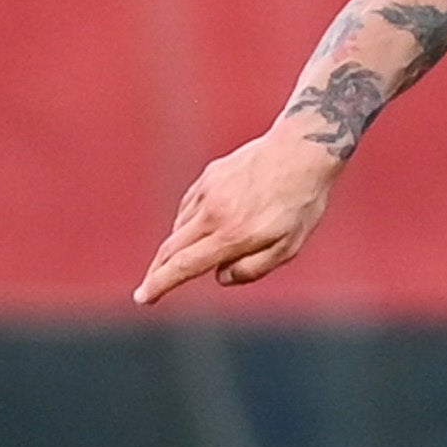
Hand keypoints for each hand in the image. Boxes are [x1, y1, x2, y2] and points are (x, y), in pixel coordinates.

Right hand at [134, 129, 339, 304]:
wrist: (303, 149)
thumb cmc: (302, 202)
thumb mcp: (289, 246)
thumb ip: (253, 268)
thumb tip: (220, 277)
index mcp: (233, 234)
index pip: (185, 265)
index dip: (160, 284)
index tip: (144, 298)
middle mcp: (214, 213)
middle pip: (172, 249)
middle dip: (157, 272)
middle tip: (148, 290)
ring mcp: (208, 191)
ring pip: (180, 228)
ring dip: (176, 248)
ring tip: (185, 260)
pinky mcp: (209, 176)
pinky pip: (188, 207)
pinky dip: (188, 223)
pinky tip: (199, 229)